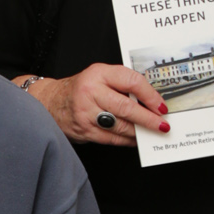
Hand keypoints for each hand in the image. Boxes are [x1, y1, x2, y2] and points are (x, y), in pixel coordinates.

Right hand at [22, 66, 168, 147]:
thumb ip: (122, 84)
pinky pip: (112, 139)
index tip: (162, 106)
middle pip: (126, 107)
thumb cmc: (81, 89)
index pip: (132, 81)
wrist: (51, 102)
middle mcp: (91, 91)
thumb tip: (151, 101)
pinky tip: (135, 138)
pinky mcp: (84, 130)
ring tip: (151, 132)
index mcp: (99, 73)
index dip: (150, 95)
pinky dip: (127, 140)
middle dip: (149, 119)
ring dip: (139, 132)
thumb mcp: (100, 76)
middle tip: (162, 125)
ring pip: (120, 126)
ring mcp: (86, 113)